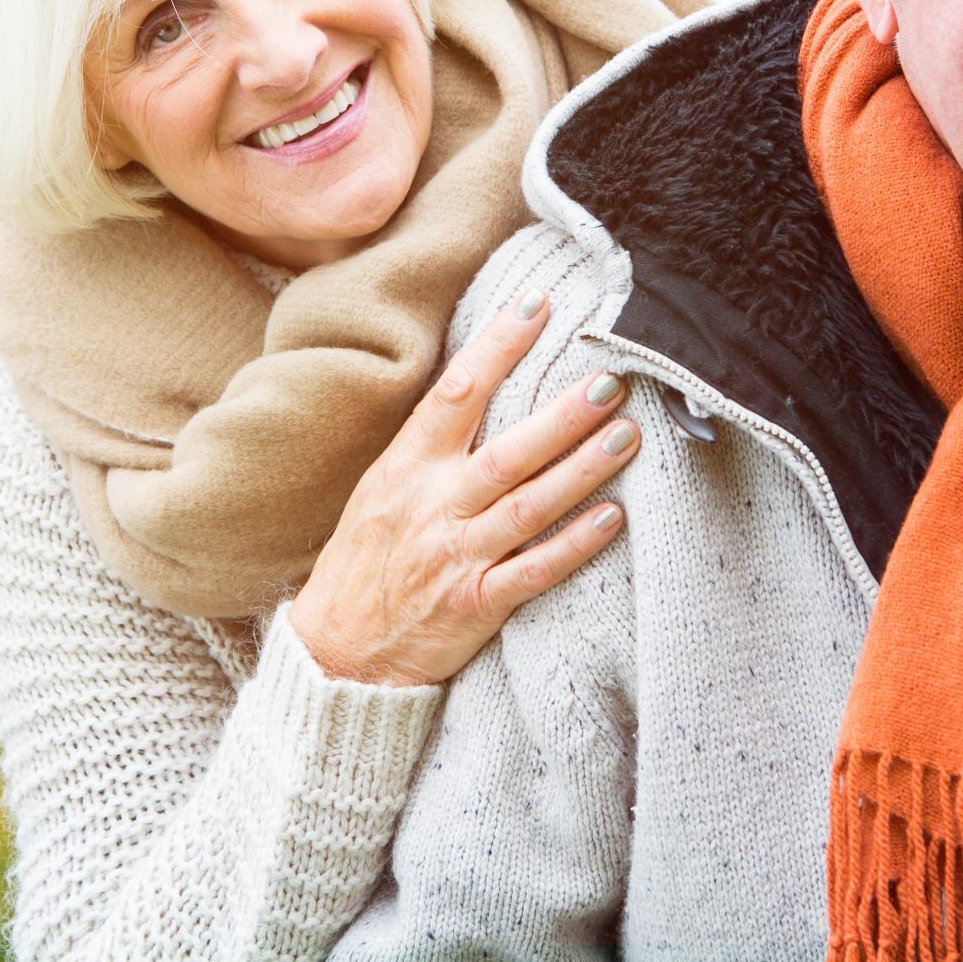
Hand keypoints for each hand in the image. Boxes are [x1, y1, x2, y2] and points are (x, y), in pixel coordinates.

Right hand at [287, 293, 638, 686]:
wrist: (335, 656)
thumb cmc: (362, 563)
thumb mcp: (380, 489)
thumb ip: (429, 445)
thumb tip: (480, 383)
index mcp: (405, 468)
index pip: (455, 393)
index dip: (497, 347)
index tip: (539, 305)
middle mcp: (433, 507)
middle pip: (506, 451)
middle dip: (561, 415)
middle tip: (609, 379)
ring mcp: (455, 557)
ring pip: (528, 506)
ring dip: (581, 471)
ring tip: (627, 435)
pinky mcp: (475, 606)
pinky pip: (533, 572)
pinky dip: (573, 546)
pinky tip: (613, 519)